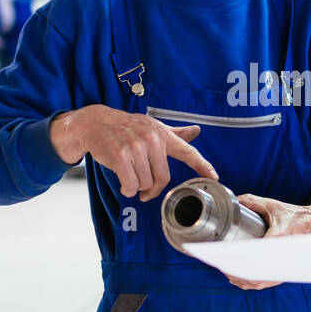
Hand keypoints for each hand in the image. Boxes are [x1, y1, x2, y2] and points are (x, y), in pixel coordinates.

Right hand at [49, 105, 217, 201]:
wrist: (95, 123)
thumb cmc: (126, 127)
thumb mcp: (152, 127)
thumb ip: (175, 134)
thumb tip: (196, 131)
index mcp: (162, 135)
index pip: (187, 151)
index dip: (202, 165)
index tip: (215, 177)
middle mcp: (152, 140)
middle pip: (162, 179)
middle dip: (151, 187)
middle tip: (142, 186)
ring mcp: (136, 147)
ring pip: (144, 184)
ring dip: (136, 186)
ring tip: (128, 173)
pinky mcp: (120, 156)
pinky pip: (130, 185)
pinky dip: (126, 188)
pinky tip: (122, 180)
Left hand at [221, 193, 310, 289]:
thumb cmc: (296, 215)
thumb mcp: (272, 205)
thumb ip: (251, 202)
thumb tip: (234, 201)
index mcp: (278, 238)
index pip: (253, 254)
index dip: (236, 259)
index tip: (224, 257)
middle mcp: (282, 256)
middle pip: (253, 273)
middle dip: (235, 271)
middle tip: (221, 265)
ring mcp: (284, 267)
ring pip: (259, 282)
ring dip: (242, 280)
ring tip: (227, 272)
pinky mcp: (286, 272)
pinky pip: (266, 283)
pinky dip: (252, 283)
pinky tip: (240, 280)